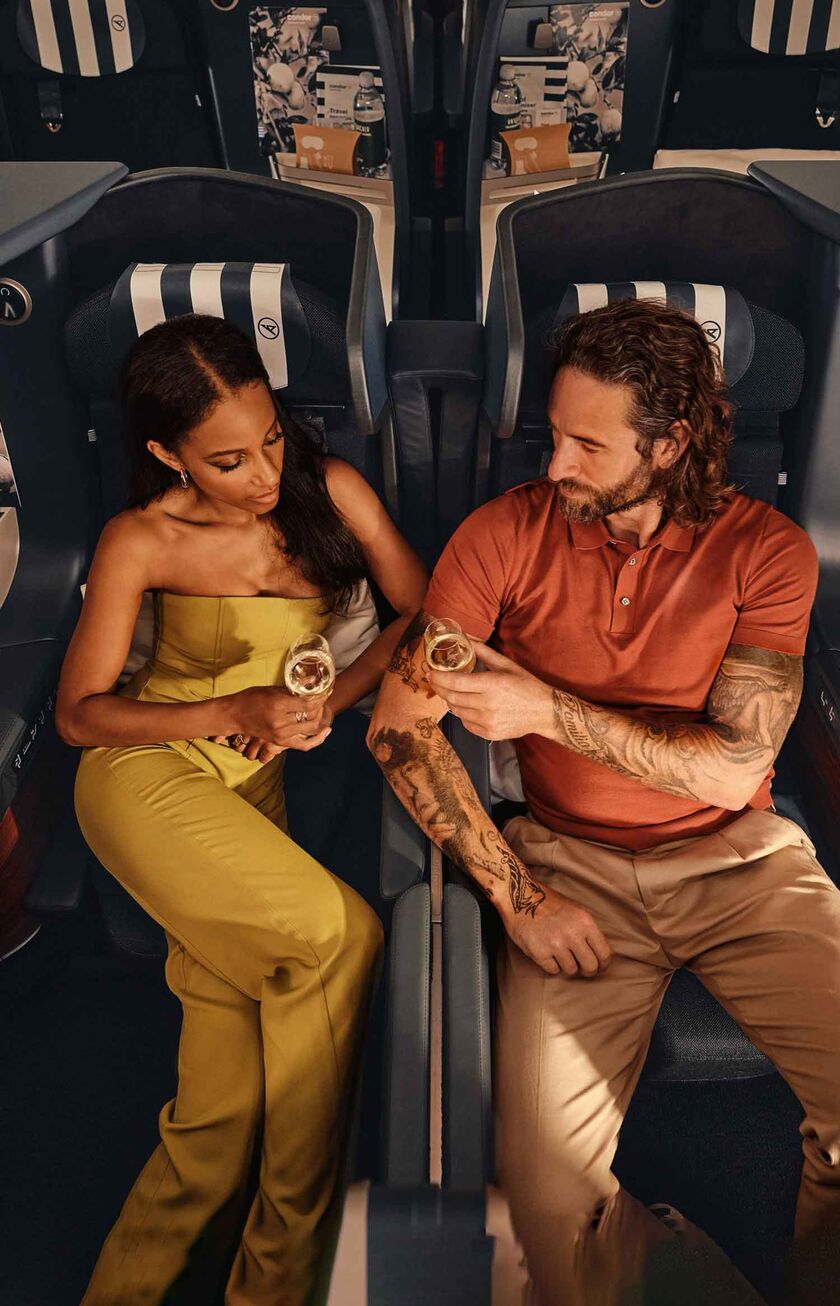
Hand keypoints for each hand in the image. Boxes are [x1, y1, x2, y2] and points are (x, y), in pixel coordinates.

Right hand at [230, 686, 332, 748]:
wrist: (235, 715)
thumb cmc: (251, 698)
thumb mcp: (272, 689)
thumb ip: (294, 688)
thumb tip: (313, 680)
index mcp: (278, 705)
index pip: (308, 704)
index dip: (320, 698)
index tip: (325, 692)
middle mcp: (280, 722)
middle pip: (312, 717)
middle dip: (321, 707)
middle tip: (323, 699)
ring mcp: (280, 735)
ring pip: (311, 729)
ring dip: (319, 719)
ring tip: (321, 710)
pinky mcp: (280, 742)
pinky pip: (304, 745)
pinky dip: (317, 740)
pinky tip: (325, 732)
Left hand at [429, 644, 552, 740]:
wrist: (543, 712)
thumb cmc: (526, 686)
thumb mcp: (506, 665)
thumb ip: (483, 652)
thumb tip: (466, 638)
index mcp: (492, 685)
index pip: (456, 682)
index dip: (439, 677)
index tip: (431, 672)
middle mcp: (487, 705)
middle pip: (452, 697)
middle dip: (439, 688)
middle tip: (434, 680)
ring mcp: (487, 722)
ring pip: (456, 711)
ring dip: (450, 700)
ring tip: (451, 692)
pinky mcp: (488, 734)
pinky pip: (465, 723)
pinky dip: (462, 714)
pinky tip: (466, 706)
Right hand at [502, 879, 611, 977]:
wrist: (521, 896)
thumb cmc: (549, 903)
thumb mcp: (576, 910)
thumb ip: (588, 931)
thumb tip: (599, 954)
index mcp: (585, 922)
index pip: (605, 953)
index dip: (603, 964)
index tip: (599, 966)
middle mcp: (573, 934)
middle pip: (590, 966)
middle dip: (588, 971)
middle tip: (583, 969)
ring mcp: (555, 944)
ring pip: (571, 970)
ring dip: (567, 965)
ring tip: (559, 953)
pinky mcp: (539, 952)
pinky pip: (553, 970)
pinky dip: (551, 964)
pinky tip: (547, 952)